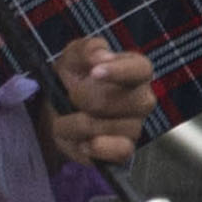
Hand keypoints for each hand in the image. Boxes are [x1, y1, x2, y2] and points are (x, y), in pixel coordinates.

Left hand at [36, 36, 152, 167]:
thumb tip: (100, 56)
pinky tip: (82, 142)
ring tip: (65, 121)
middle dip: (85, 99)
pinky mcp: (125, 150)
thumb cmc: (73, 78)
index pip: (140, 69)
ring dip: (77, 125)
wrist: (59, 110)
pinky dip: (96, 148)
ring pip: (109, 127)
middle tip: (70, 96)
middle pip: (120, 101)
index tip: (94, 72)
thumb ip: (87, 50)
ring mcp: (135, 126)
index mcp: (135, 70)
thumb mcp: (73, 57)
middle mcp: (142, 99)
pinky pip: (120, 152)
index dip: (119, 71)